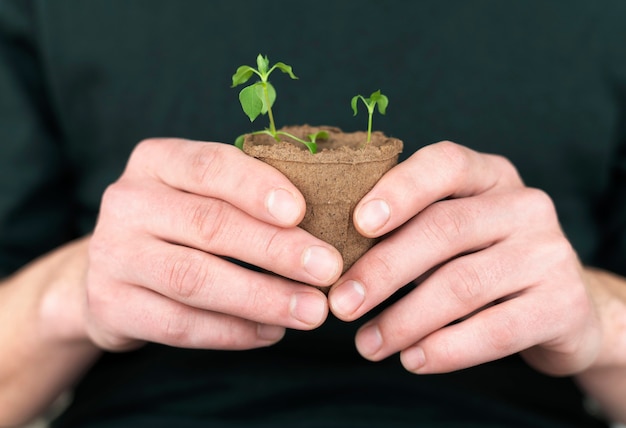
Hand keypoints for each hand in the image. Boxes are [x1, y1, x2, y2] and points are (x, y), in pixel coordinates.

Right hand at [86, 139, 341, 350]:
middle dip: (275, 248)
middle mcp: (128, 202)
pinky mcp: (111, 305)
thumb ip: (245, 198)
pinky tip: (272, 331)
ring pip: (194, 279)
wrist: (111, 271)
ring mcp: (113, 255)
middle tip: (328, 268)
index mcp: (156, 161)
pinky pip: (178, 324)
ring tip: (311, 310)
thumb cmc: (178, 224)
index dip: (255, 187)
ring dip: (261, 297)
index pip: (209, 165)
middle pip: (208, 225)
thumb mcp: (200, 194)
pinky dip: (232, 332)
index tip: (300, 211)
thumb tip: (323, 226)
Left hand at [328, 141, 600, 375]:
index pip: (444, 164)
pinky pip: (495, 330)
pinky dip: (446, 349)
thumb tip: (333, 259)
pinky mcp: (563, 304)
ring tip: (367, 345)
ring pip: (462, 284)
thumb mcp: (452, 233)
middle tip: (341, 305)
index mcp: (490, 175)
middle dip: (383, 270)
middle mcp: (525, 205)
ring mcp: (550, 253)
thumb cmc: (482, 261)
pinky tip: (413, 360)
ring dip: (404, 319)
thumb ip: (407, 231)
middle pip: (443, 229)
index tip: (357, 223)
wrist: (561, 307)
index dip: (400, 190)